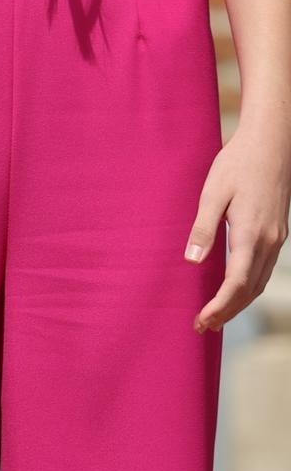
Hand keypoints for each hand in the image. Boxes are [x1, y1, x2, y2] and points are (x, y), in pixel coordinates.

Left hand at [185, 123, 290, 331]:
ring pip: (260, 282)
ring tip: (215, 315)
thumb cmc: (238, 163)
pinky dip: (250, 287)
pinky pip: (265, 269)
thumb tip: (191, 260)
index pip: (236, 283)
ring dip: (239, 303)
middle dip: (227, 312)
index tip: (201, 321)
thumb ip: (203, 227)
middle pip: (250, 290)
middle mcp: (269, 242)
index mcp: (251, 234)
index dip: (219, 306)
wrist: (272, 144)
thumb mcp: (213, 192)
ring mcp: (277, 238)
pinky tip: (235, 289)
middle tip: (202, 326)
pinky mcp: (278, 232)